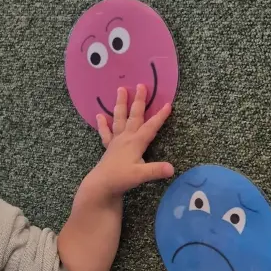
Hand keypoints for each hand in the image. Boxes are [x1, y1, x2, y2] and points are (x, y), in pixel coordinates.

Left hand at [89, 84, 173, 198]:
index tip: (168, 104)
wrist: (100, 185)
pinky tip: (99, 116)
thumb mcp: (140, 175)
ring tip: (120, 90)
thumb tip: (172, 169)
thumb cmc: (120, 179)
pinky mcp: (108, 147)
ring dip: (121, 104)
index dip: (160, 116)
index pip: (151, 127)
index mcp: (135, 142)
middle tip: (141, 85)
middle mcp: (126, 138)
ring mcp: (116, 141)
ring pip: (119, 118)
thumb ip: (156, 170)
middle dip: (139, 101)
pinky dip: (102, 124)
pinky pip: (105, 133)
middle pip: (134, 116)